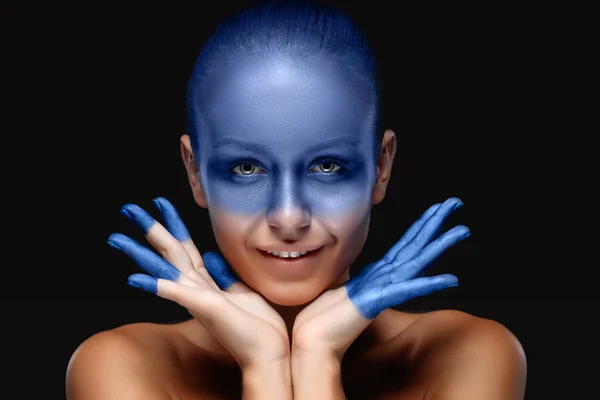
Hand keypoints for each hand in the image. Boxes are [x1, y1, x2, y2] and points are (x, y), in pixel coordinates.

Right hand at [107, 197, 289, 369]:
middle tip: (128, 208)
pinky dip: (157, 285)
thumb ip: (224, 275)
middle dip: (149, 229)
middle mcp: (196, 289)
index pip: (185, 248)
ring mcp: (197, 298)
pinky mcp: (205, 307)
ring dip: (140, 253)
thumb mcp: (241, 291)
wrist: (267, 351)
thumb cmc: (256, 325)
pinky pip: (177, 294)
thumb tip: (213, 255)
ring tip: (117, 238)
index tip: (161, 203)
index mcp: (206, 283)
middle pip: (169, 252)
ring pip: (165, 268)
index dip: (173, 225)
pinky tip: (134, 278)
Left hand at [291, 197, 469, 359]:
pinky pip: (407, 289)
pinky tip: (448, 279)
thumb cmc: (327, 312)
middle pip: (416, 244)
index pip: (406, 242)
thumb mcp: (344, 281)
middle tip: (455, 203)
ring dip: (439, 245)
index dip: (422, 223)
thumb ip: (357, 273)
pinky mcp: (379, 300)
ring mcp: (386, 288)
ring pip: (418, 261)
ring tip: (461, 230)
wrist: (315, 336)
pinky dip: (428, 284)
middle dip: (436, 223)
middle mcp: (388, 277)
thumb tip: (352, 257)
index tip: (437, 207)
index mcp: (380, 271)